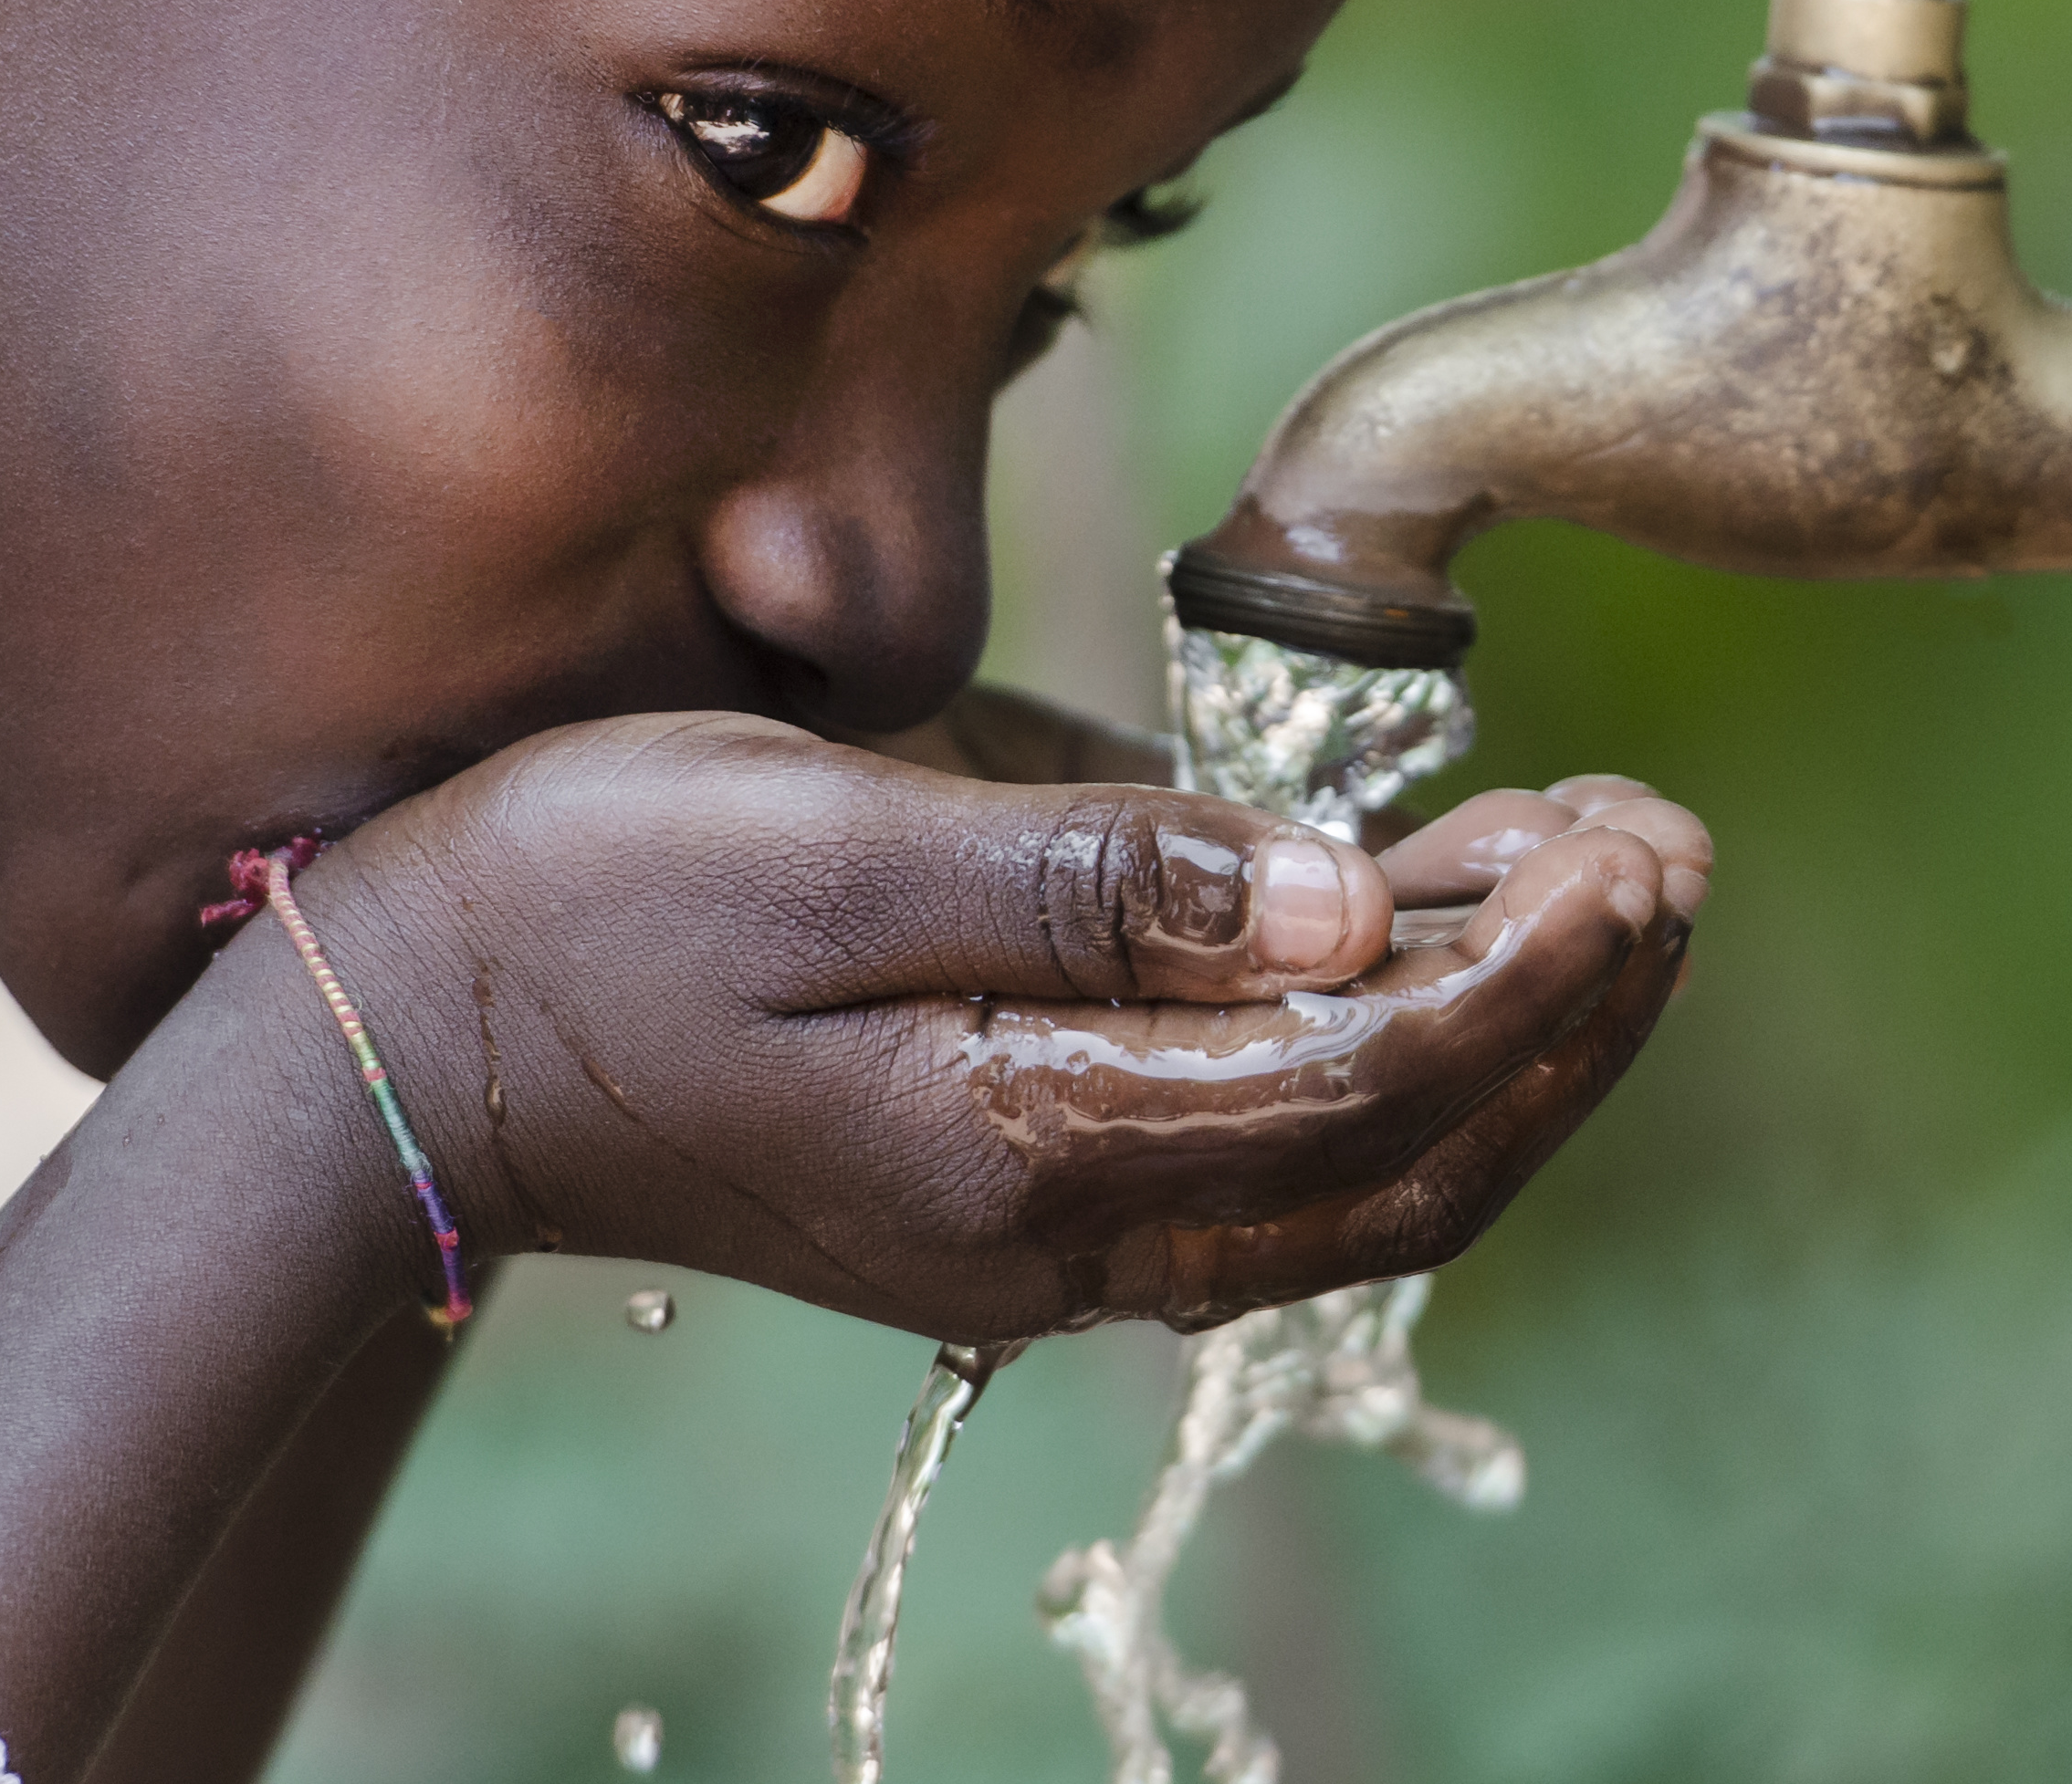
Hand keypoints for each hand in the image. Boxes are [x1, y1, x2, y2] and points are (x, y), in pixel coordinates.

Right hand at [279, 718, 1706, 1340]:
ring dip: (1502, 1041)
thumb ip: (1097, 877)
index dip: (1529, 967)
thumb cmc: (587, 900)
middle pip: (1404, 1164)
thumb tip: (1349, 902)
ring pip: (1355, 1180)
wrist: (403, 1044)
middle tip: (1669, 849)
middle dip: (1565, 1015)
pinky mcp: (1018, 1184)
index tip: (1637, 845)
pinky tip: (1438, 931)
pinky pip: (1268, 1154)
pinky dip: (1390, 1058)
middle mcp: (1062, 1230)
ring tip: (1606, 877)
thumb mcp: (831, 840)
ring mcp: (1043, 1230)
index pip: (1367, 1079)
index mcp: (1026, 1142)